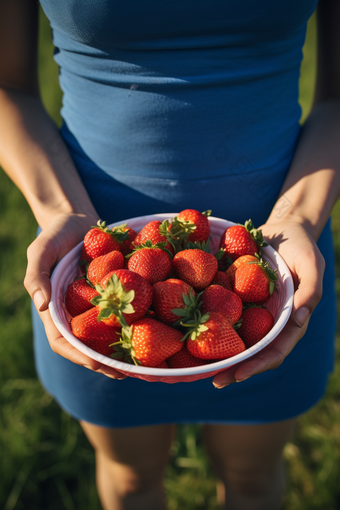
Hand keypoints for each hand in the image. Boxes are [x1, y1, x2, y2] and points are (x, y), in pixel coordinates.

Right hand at [24, 212, 126, 379]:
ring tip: (140, 365)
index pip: (62, 341)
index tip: (97, 364)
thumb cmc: (56, 234)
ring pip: (105, 336)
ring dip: (120, 352)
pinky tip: (150, 334)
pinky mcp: (110, 295)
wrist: (77, 220)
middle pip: (86, 346)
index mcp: (55, 308)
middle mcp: (74, 312)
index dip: (78, 355)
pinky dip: (132, 327)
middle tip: (125, 374)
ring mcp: (93, 306)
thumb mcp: (41, 249)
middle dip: (104, 362)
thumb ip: (37, 274)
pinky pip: (121, 314)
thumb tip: (42, 304)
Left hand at [212, 220, 324, 387]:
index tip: (237, 375)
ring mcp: (253, 310)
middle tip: (214, 380)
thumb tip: (300, 320)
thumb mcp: (312, 265)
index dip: (257, 365)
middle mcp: (269, 321)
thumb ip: (310, 292)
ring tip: (200, 366)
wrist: (283, 229)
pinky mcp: (238, 297)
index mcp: (289, 320)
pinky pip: (224, 312)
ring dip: (220, 352)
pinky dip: (210, 322)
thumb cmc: (301, 247)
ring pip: (236, 336)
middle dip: (234, 368)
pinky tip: (190, 329)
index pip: (274, 350)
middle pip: (252, 351)